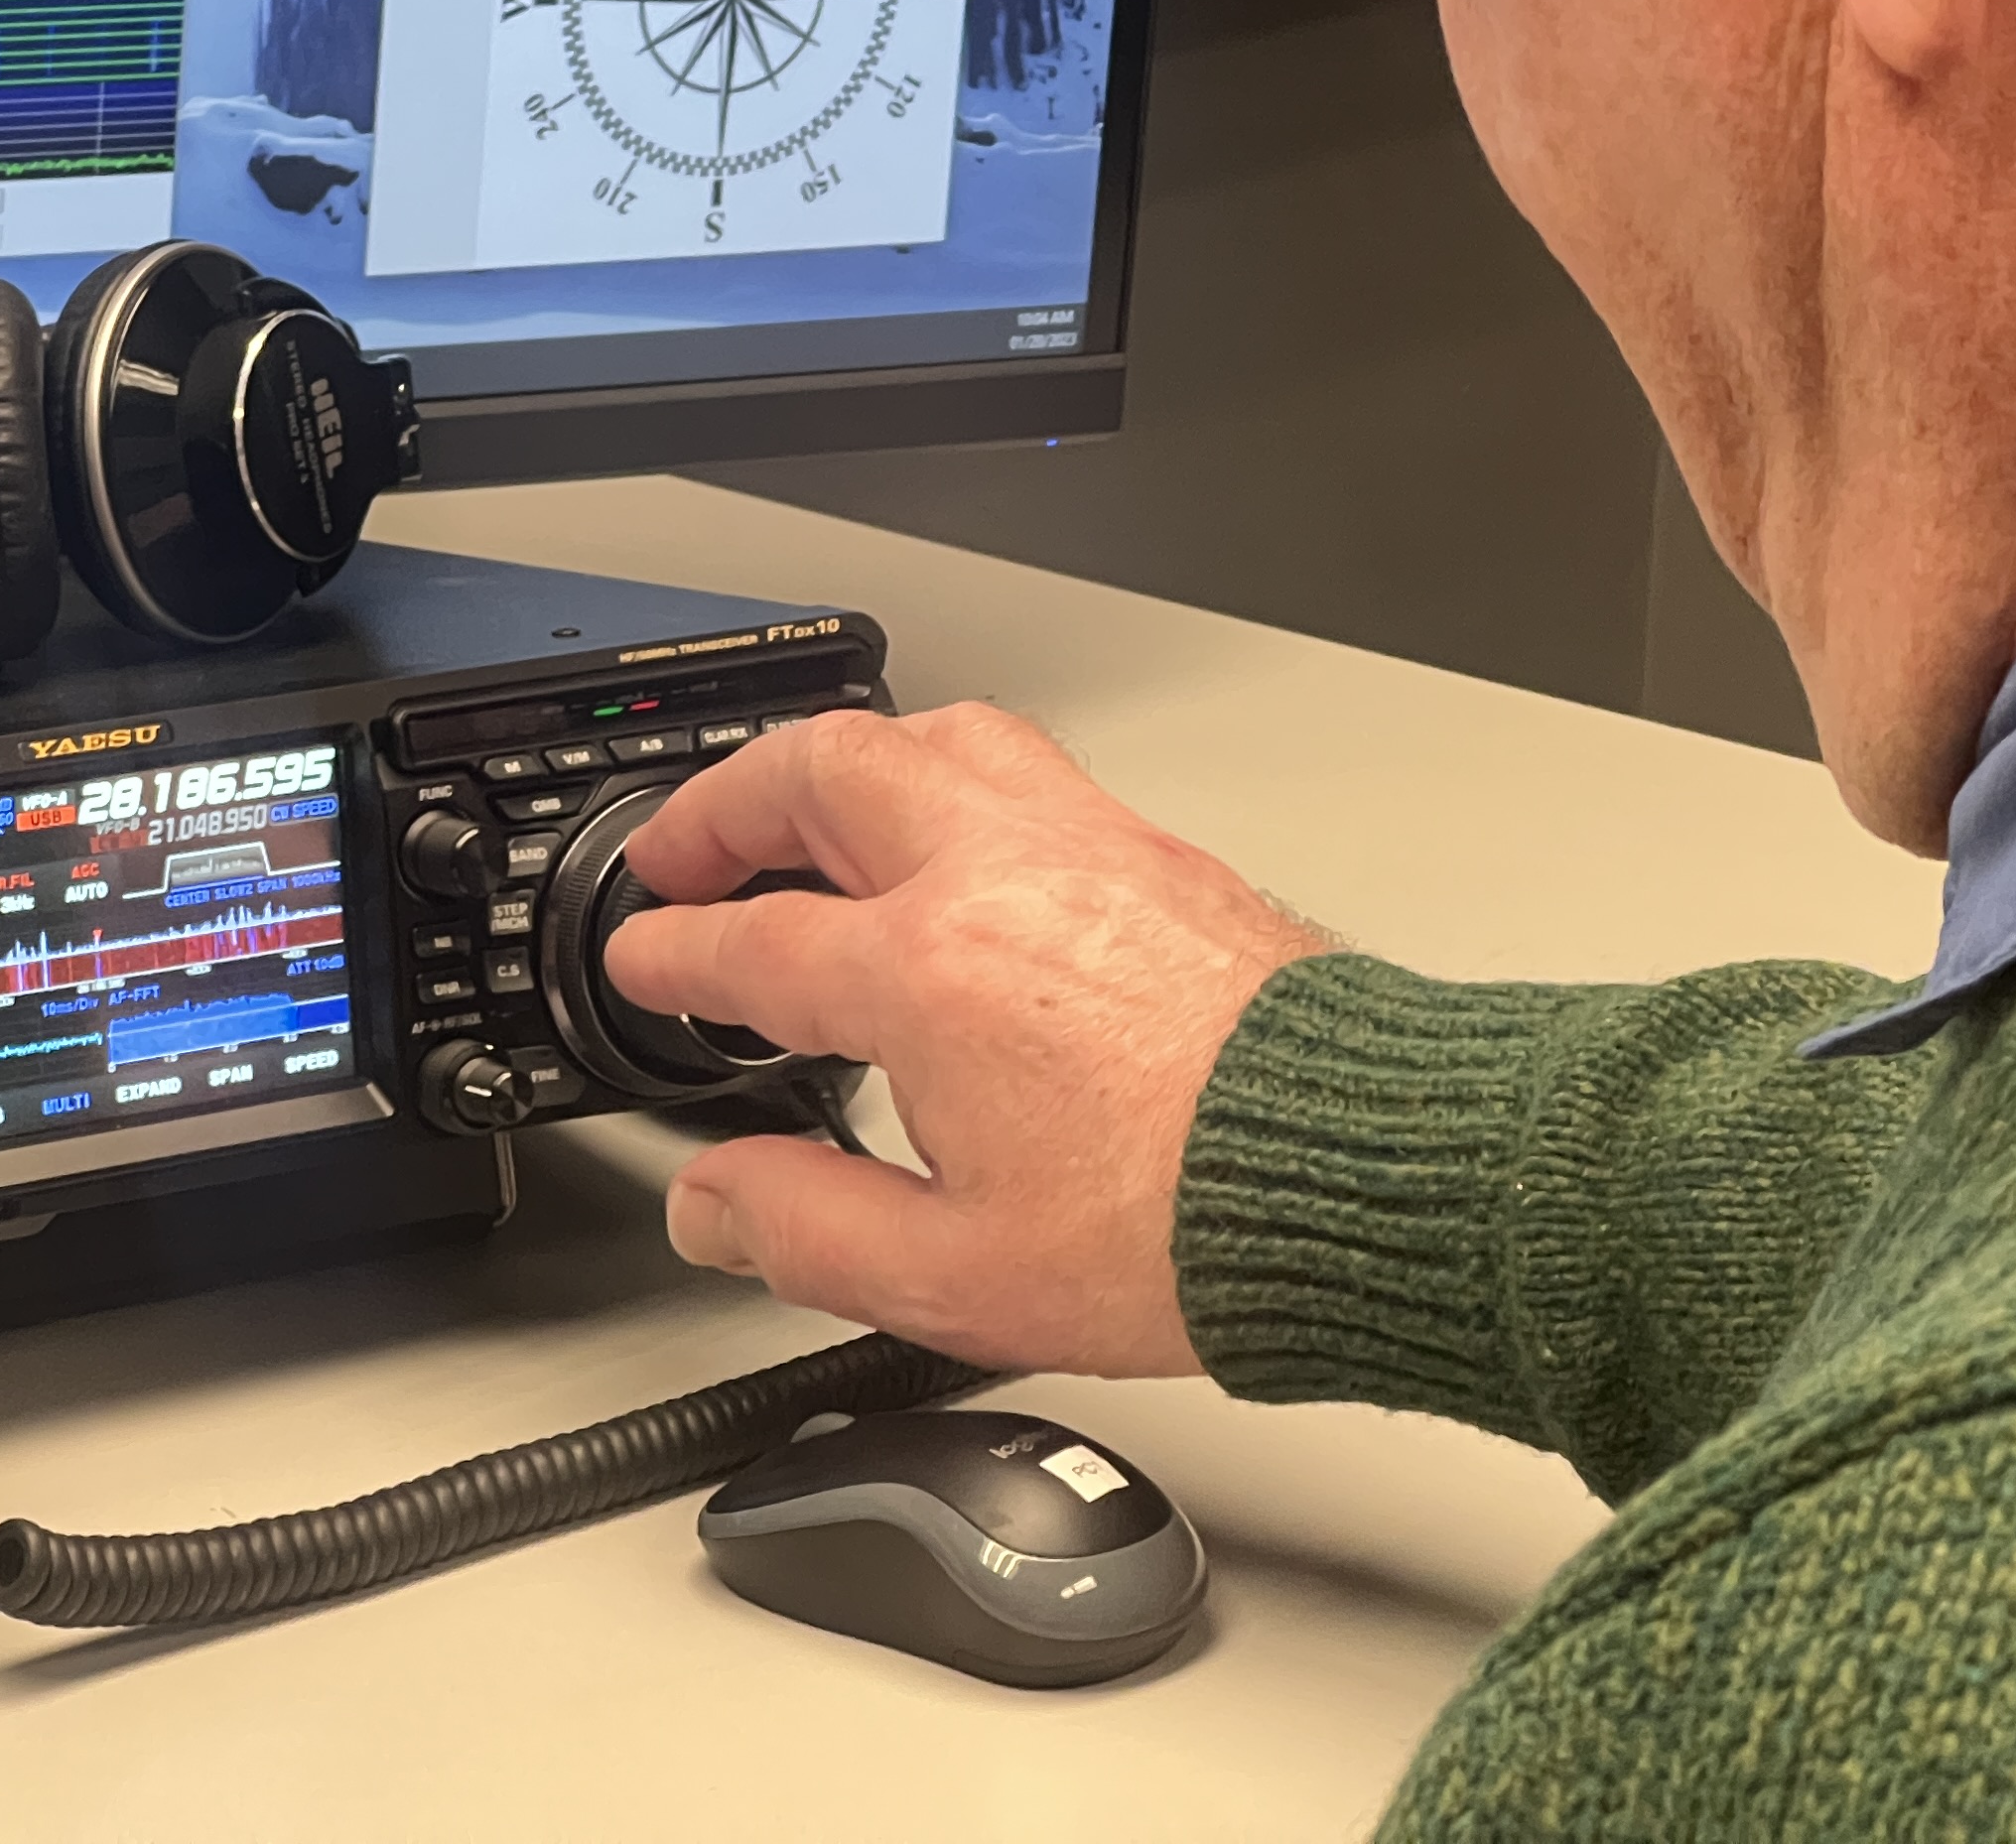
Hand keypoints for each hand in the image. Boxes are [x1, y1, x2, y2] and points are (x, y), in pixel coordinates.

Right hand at [600, 703, 1331, 1374]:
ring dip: (847, 768)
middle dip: (731, 805)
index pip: (753, 942)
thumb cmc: (1196, 1222)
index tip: (648, 962)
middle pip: (827, 773)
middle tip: (688, 852)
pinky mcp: (1161, 856)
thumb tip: (716, 1202)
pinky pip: (1027, 772)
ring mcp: (1089, 847)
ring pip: (936, 739)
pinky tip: (955, 840)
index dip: (674, 952)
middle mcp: (1002, 876)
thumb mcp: (959, 1276)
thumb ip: (807, 1231)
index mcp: (928, 973)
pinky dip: (951, 785)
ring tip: (810, 819)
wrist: (1367, 1175)